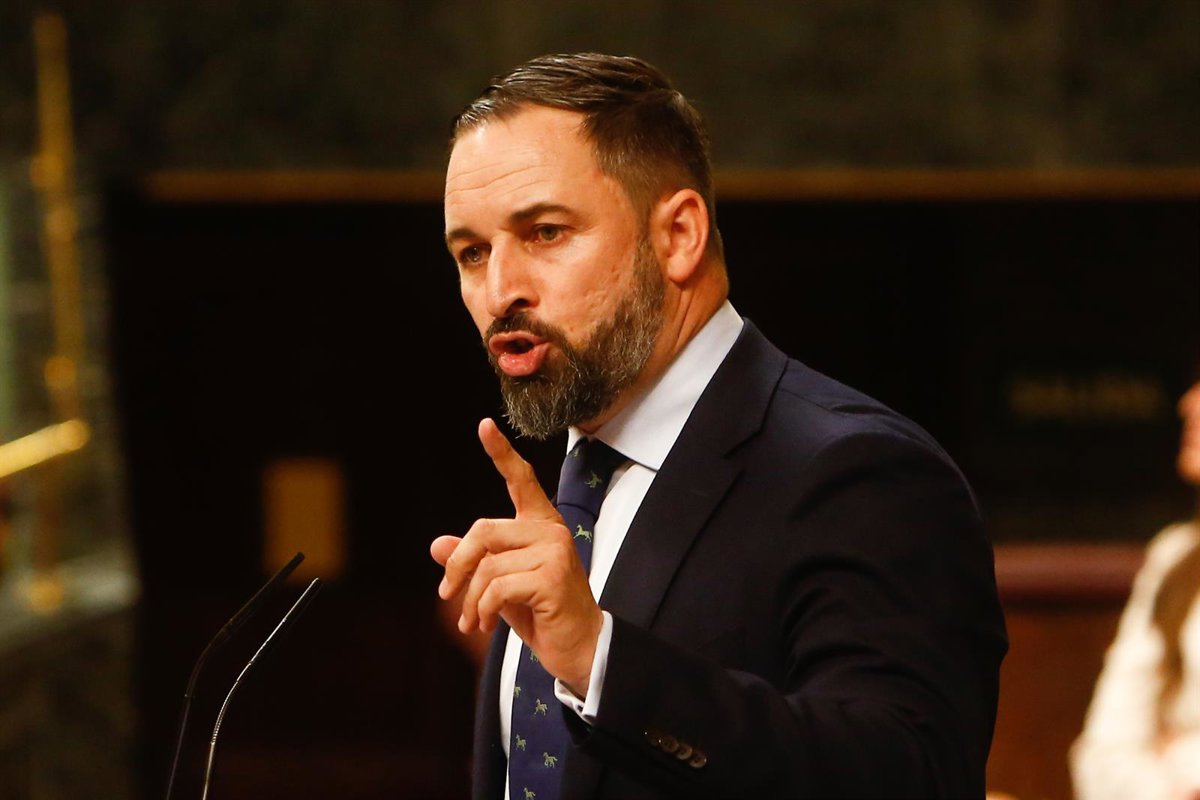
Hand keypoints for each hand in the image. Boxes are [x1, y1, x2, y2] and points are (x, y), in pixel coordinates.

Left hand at [430, 418, 602, 694]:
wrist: (579, 649)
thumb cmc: (542, 614)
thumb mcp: (500, 586)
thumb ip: (475, 563)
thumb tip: (436, 545)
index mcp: (541, 525)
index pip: (521, 481)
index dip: (501, 453)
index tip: (483, 425)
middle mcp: (551, 531)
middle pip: (483, 530)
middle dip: (457, 566)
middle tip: (446, 595)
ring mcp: (554, 552)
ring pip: (487, 565)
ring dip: (470, 600)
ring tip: (472, 622)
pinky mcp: (552, 577)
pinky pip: (497, 587)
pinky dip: (482, 610)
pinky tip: (487, 626)